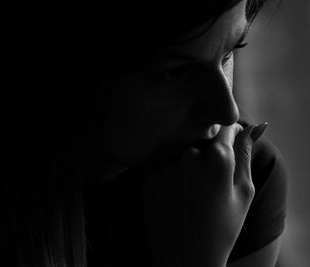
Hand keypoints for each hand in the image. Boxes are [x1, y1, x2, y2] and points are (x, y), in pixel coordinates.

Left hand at [141, 122, 266, 266]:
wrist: (186, 256)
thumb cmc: (222, 227)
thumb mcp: (243, 192)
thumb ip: (244, 154)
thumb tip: (250, 127)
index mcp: (218, 157)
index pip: (224, 129)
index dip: (228, 135)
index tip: (228, 145)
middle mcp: (189, 156)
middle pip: (199, 140)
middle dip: (205, 152)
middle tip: (207, 183)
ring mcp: (166, 166)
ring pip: (179, 152)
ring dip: (185, 163)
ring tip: (190, 193)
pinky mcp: (149, 176)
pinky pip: (162, 164)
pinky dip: (169, 174)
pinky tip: (175, 196)